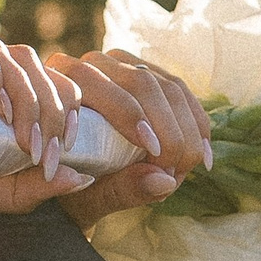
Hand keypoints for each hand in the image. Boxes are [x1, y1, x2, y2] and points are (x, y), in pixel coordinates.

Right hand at [0, 32, 91, 260]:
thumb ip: (11, 188)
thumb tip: (76, 179)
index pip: (22, 75)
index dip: (54, 101)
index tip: (66, 147)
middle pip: (15, 58)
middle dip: (47, 100)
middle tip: (54, 147)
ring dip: (22, 90)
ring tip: (32, 137)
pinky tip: (1, 111)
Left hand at [43, 49, 212, 226]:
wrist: (78, 178)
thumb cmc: (72, 186)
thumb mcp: (88, 196)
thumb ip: (119, 189)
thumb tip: (163, 181)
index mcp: (59, 83)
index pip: (90, 81)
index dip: (126, 113)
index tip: (154, 151)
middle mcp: (91, 64)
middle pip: (140, 83)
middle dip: (166, 129)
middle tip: (173, 171)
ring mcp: (125, 65)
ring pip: (167, 86)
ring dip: (185, 130)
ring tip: (184, 170)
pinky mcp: (151, 74)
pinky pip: (182, 92)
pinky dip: (197, 124)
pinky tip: (202, 157)